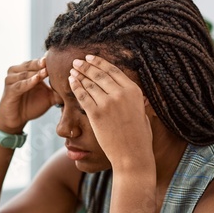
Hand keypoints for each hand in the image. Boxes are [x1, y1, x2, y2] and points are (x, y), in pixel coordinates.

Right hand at [0, 58, 55, 132]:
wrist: (16, 120)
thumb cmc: (31, 106)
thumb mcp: (48, 97)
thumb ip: (59, 91)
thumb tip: (76, 88)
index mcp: (27, 70)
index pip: (39, 62)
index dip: (48, 60)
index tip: (61, 57)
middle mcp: (17, 71)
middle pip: (31, 64)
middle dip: (42, 63)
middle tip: (52, 60)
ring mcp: (11, 80)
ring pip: (25, 73)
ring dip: (36, 72)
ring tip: (47, 70)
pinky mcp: (9, 90)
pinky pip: (20, 85)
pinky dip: (29, 82)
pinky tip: (37, 80)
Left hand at [69, 54, 153, 173]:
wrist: (132, 155)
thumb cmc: (138, 137)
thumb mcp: (142, 113)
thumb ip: (135, 101)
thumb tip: (134, 94)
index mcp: (134, 90)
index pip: (113, 70)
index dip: (100, 63)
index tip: (91, 58)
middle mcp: (121, 93)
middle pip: (99, 74)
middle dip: (86, 66)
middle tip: (77, 61)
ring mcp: (108, 103)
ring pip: (89, 83)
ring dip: (79, 74)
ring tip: (72, 70)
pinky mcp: (96, 114)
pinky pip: (83, 96)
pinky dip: (75, 87)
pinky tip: (71, 81)